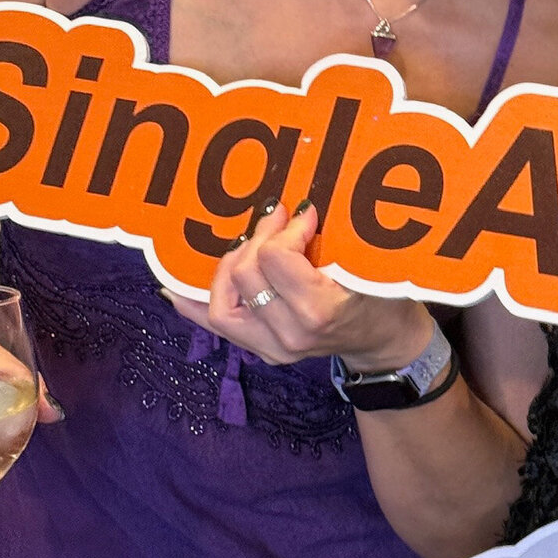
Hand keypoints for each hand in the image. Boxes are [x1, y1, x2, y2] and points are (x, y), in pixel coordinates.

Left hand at [166, 202, 433, 370]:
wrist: (384, 341)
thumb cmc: (381, 297)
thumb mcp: (366, 266)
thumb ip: (329, 240)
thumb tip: (291, 207)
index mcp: (319, 311)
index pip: (276, 258)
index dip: (287, 228)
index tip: (305, 214)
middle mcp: (289, 335)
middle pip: (245, 274)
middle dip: (259, 238)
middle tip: (275, 217)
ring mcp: (271, 348)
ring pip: (221, 302)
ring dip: (229, 266)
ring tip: (244, 243)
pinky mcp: (261, 350)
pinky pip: (215, 325)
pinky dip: (192, 304)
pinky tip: (172, 286)